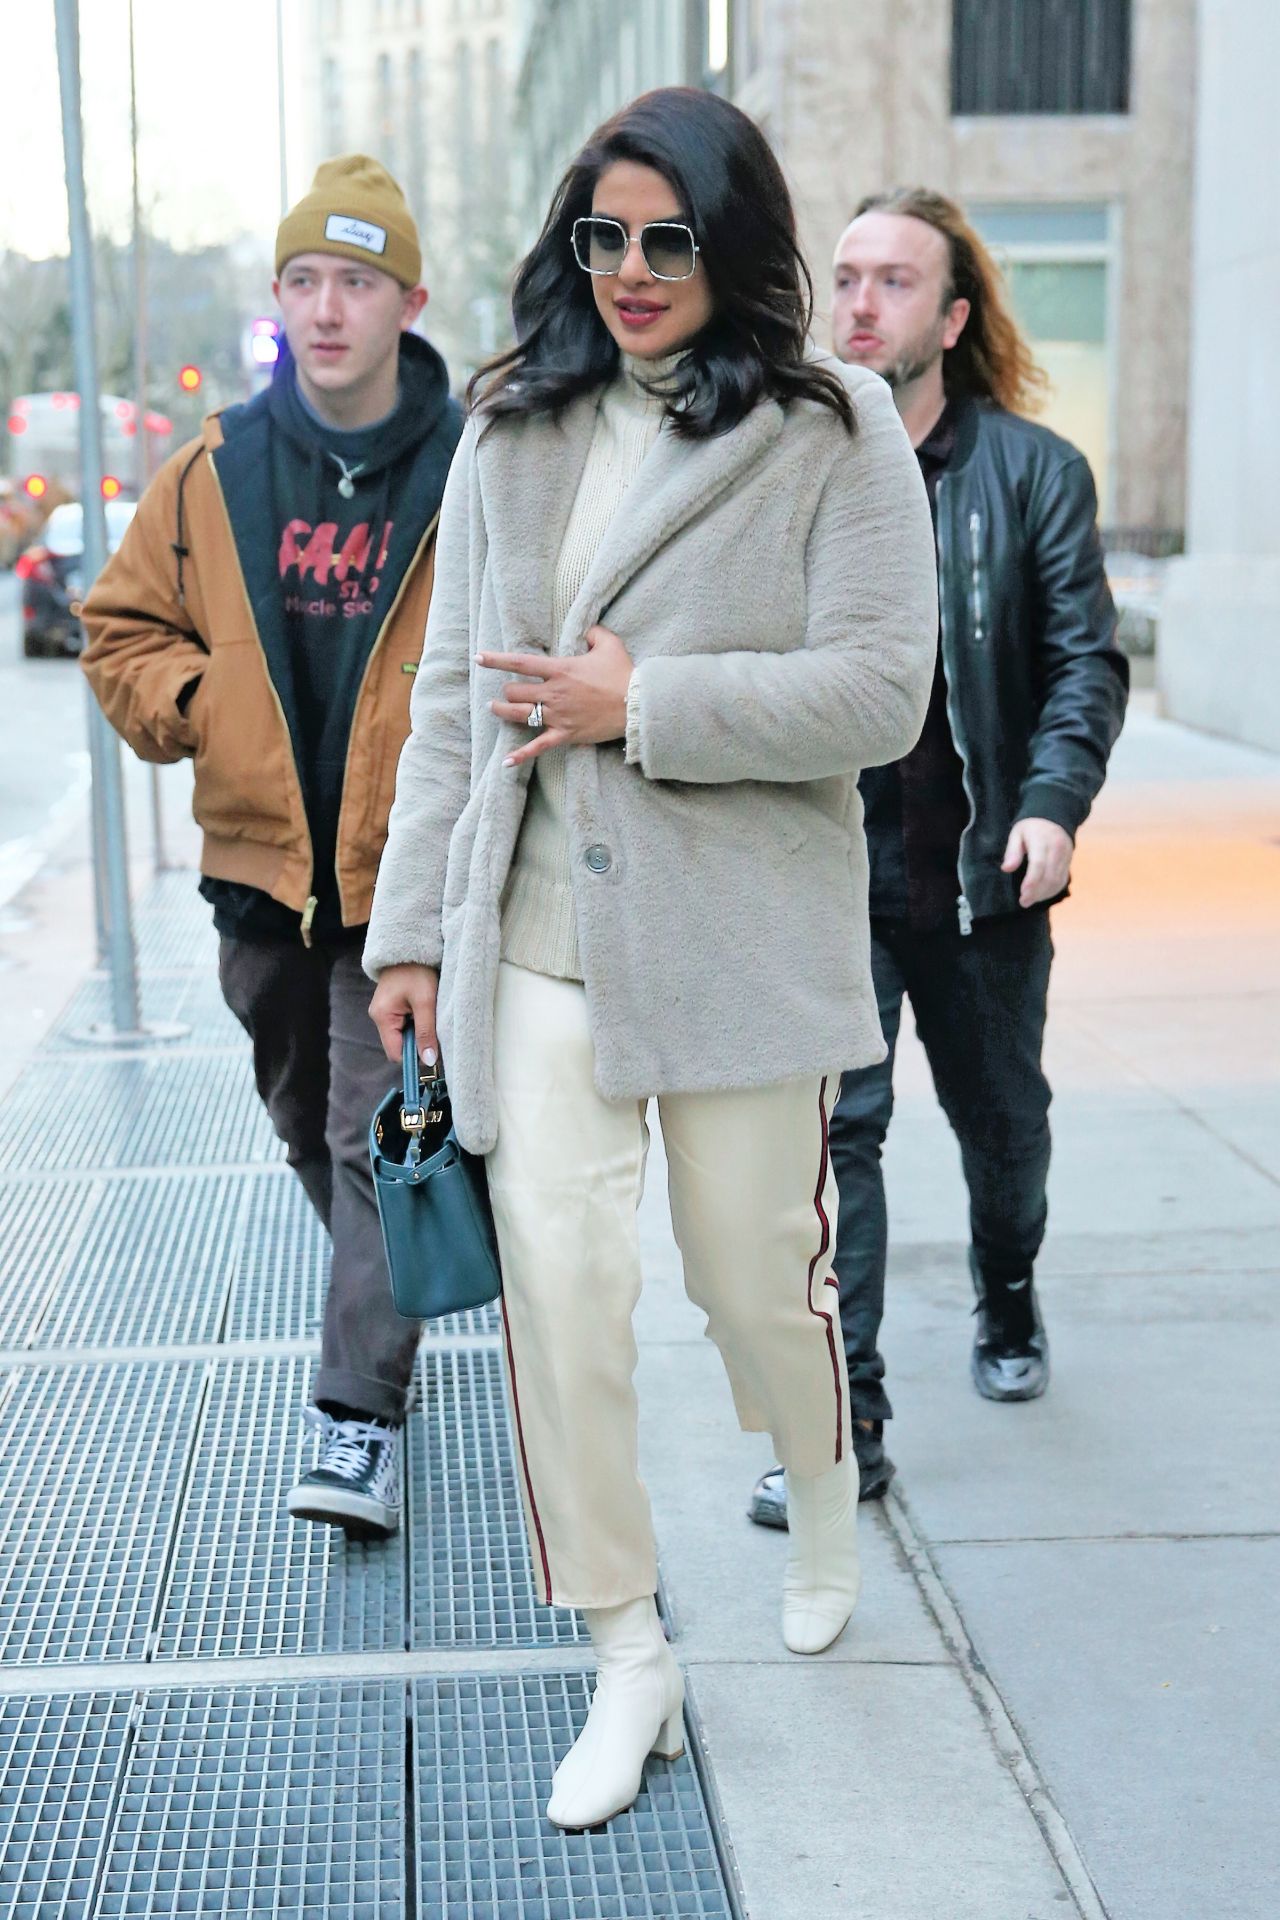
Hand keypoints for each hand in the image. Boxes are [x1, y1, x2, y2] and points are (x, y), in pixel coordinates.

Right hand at [369, 964, 439, 1065]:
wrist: (412, 945)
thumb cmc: (417, 969)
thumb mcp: (426, 1001)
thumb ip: (427, 1032)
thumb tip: (428, 1061)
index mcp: (382, 1016)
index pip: (396, 1053)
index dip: (415, 1057)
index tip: (434, 1050)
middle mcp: (379, 1016)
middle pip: (400, 1045)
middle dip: (419, 1042)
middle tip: (435, 1027)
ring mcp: (385, 1011)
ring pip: (405, 1035)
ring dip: (420, 1030)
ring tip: (430, 1013)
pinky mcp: (393, 1006)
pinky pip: (406, 1024)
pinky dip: (418, 1021)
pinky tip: (426, 1009)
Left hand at [479, 624, 633, 767]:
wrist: (637, 704)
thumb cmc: (623, 673)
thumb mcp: (609, 644)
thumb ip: (593, 633)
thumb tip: (587, 631)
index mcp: (560, 670)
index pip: (520, 663)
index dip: (496, 660)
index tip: (479, 658)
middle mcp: (554, 693)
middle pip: (515, 691)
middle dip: (507, 689)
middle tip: (508, 689)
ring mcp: (558, 716)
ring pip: (519, 715)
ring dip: (504, 711)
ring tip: (496, 707)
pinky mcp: (566, 734)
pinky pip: (538, 747)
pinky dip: (521, 755)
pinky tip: (506, 762)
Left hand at [1001, 817, 1072, 907]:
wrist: (1054, 818)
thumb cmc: (1031, 827)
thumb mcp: (1017, 833)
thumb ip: (1012, 851)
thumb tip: (1006, 869)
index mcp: (1042, 840)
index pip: (1038, 864)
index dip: (1031, 882)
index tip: (1022, 894)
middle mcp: (1057, 848)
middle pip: (1049, 875)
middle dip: (1036, 892)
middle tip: (1023, 902)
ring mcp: (1066, 856)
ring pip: (1057, 880)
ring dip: (1044, 894)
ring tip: (1030, 900)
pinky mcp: (1069, 862)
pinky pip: (1062, 880)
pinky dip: (1052, 890)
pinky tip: (1041, 895)